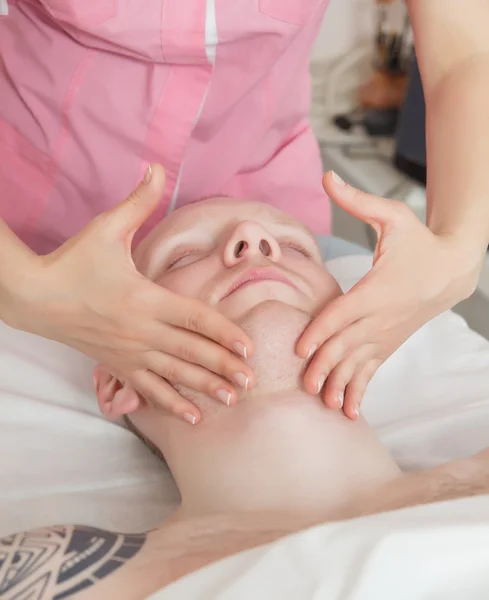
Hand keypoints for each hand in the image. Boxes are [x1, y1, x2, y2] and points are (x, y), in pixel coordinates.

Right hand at [7, 165, 252, 423]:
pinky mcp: (117, 365)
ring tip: (232, 399)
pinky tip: (193, 416)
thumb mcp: (107, 228)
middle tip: (252, 380)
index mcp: (145, 297)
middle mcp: (141, 330)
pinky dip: (171, 404)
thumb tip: (157, 166)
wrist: (34, 297)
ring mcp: (129, 352)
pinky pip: (149, 389)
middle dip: (223, 366)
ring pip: (175, 375)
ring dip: (205, 388)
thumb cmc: (73, 261)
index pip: (194, 318)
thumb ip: (138, 202)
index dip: (224, 332)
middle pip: (191, 352)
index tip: (248, 345)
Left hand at [298, 171, 481, 418]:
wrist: (451, 267)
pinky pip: (371, 370)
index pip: (343, 313)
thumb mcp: (392, 215)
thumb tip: (327, 176)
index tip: (300, 347)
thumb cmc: (417, 240)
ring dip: (340, 384)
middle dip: (324, 365)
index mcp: (376, 290)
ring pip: (358, 364)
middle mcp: (380, 317)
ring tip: (323, 404)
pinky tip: (349, 412)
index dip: (321, 330)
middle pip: (347, 345)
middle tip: (302, 385)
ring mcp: (385, 334)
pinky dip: (359, 390)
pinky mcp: (388, 343)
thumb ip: (357, 200)